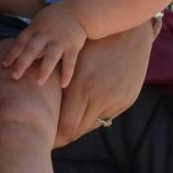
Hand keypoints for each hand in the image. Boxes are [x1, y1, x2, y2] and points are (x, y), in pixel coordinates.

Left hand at [1, 2, 86, 85]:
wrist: (78, 11)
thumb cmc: (54, 19)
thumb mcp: (39, 23)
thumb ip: (31, 39)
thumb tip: (23, 57)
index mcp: (35, 29)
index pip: (20, 42)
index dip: (12, 53)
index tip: (4, 65)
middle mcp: (46, 35)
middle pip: (32, 50)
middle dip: (22, 63)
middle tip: (14, 76)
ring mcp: (60, 41)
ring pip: (51, 57)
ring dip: (44, 70)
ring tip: (38, 83)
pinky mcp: (73, 47)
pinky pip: (70, 62)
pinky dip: (67, 73)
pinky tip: (63, 84)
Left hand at [54, 21, 153, 146]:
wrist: (128, 33)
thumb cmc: (93, 42)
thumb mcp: (72, 62)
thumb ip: (61, 84)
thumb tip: (43, 106)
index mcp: (83, 88)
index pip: (66, 125)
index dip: (53, 136)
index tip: (43, 138)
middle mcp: (101, 98)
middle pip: (78, 129)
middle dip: (62, 135)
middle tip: (50, 139)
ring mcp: (117, 100)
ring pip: (92, 124)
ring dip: (78, 126)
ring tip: (64, 127)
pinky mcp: (128, 100)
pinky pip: (107, 116)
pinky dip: (93, 117)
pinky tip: (83, 114)